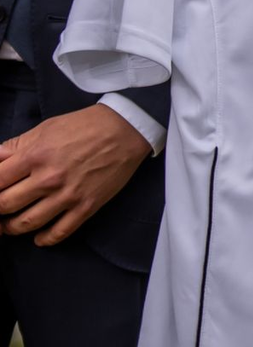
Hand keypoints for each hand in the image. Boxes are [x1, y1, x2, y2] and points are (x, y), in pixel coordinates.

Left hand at [0, 105, 151, 245]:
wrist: (127, 128)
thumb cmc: (85, 125)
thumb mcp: (47, 127)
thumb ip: (16, 146)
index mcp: (35, 154)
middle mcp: (48, 178)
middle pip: (5, 205)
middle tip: (0, 208)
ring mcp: (68, 195)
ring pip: (26, 224)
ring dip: (12, 227)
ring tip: (11, 224)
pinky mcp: (86, 206)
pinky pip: (58, 233)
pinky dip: (43, 239)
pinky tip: (38, 236)